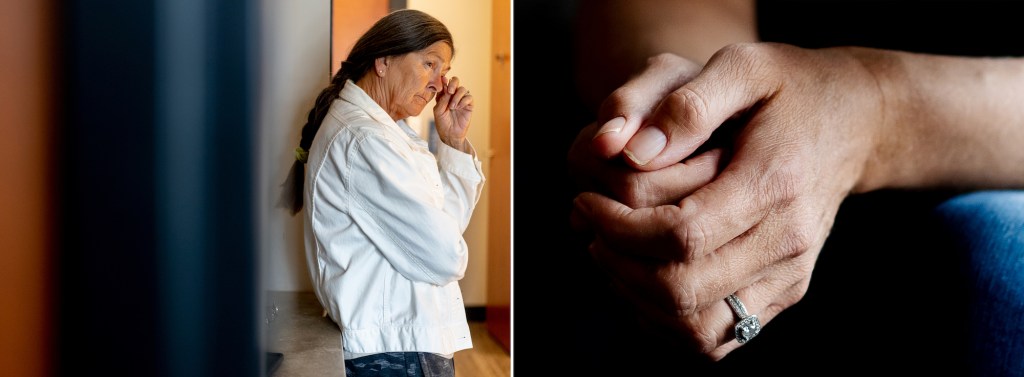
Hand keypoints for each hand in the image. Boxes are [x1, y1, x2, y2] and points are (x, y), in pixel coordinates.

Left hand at [433, 76, 473, 150]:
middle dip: (453, 83)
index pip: (445, 83)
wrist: (450, 134)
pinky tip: (459, 107)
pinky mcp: (469, 105)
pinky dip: (464, 101)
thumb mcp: (438, 111)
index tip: (443, 80)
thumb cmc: (442, 123)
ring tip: (452, 107)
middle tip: (450, 91)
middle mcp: (453, 95)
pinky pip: (469, 97)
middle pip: (456, 81)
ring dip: (457, 96)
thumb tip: (447, 87)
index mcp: (444, 95)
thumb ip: (442, 99)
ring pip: (463, 89)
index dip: (444, 80)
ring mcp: (461, 100)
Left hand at [573, 43, 889, 358]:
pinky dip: (663, 319)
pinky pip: (713, 338)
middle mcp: (787, 242)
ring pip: (696, 330)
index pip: (682, 236)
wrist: (857, 122)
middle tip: (591, 224)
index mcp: (775, 183)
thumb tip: (633, 153)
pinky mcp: (782, 296)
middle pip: (682, 290)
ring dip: (635, 298)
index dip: (619, 227)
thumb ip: (687, 104)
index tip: (587, 200)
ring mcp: (788, 277)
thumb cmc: (789, 88)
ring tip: (610, 249)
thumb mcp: (743, 66)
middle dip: (617, 263)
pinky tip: (640, 274)